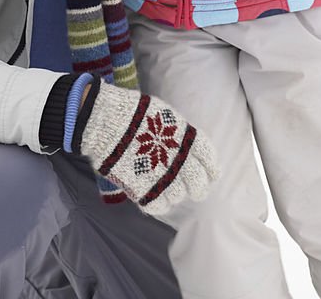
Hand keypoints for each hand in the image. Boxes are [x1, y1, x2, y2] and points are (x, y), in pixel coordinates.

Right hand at [78, 82, 218, 215]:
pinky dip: (158, 204)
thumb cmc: (136, 113)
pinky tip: (155, 197)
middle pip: (198, 184)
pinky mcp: (144, 190)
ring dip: (175, 194)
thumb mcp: (166, 115)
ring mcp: (162, 177)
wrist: (108, 121)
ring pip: (178, 197)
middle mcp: (179, 160)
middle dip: (199, 189)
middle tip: (196, 191)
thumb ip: (179, 134)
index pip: (208, 158)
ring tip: (167, 188)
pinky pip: (159, 207)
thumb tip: (186, 147)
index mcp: (186, 139)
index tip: (212, 175)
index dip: (212, 169)